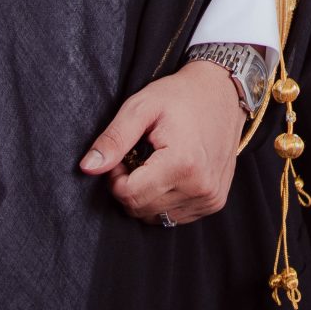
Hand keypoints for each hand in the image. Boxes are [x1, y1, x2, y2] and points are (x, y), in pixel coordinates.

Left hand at [79, 59, 245, 224]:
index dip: (115, 177)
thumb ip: (113, 139)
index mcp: (182, 164)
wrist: (223, 93)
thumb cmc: (181, 96)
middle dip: (129, 186)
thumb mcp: (141, 107)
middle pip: (140, 209)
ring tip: (155, 163)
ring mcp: (210, 197)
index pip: (128, 195)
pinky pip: (174, 216)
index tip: (122, 154)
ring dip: (147, 194)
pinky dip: (164, 199)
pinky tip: (170, 173)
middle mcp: (200, 187)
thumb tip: (87, 168)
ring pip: (155, 216)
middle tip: (136, 156)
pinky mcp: (214, 202)